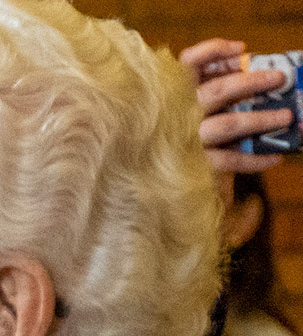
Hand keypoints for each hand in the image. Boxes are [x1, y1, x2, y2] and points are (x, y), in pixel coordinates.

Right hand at [182, 39, 291, 176]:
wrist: (154, 180)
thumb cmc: (175, 134)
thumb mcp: (182, 103)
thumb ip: (206, 81)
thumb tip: (243, 62)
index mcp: (173, 94)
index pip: (188, 63)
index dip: (213, 51)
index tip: (241, 50)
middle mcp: (178, 114)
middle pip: (217, 91)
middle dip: (251, 82)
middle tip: (278, 79)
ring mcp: (186, 140)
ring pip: (228, 125)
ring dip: (260, 119)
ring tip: (285, 117)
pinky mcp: (195, 165)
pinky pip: (230, 160)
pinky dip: (255, 158)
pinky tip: (274, 157)